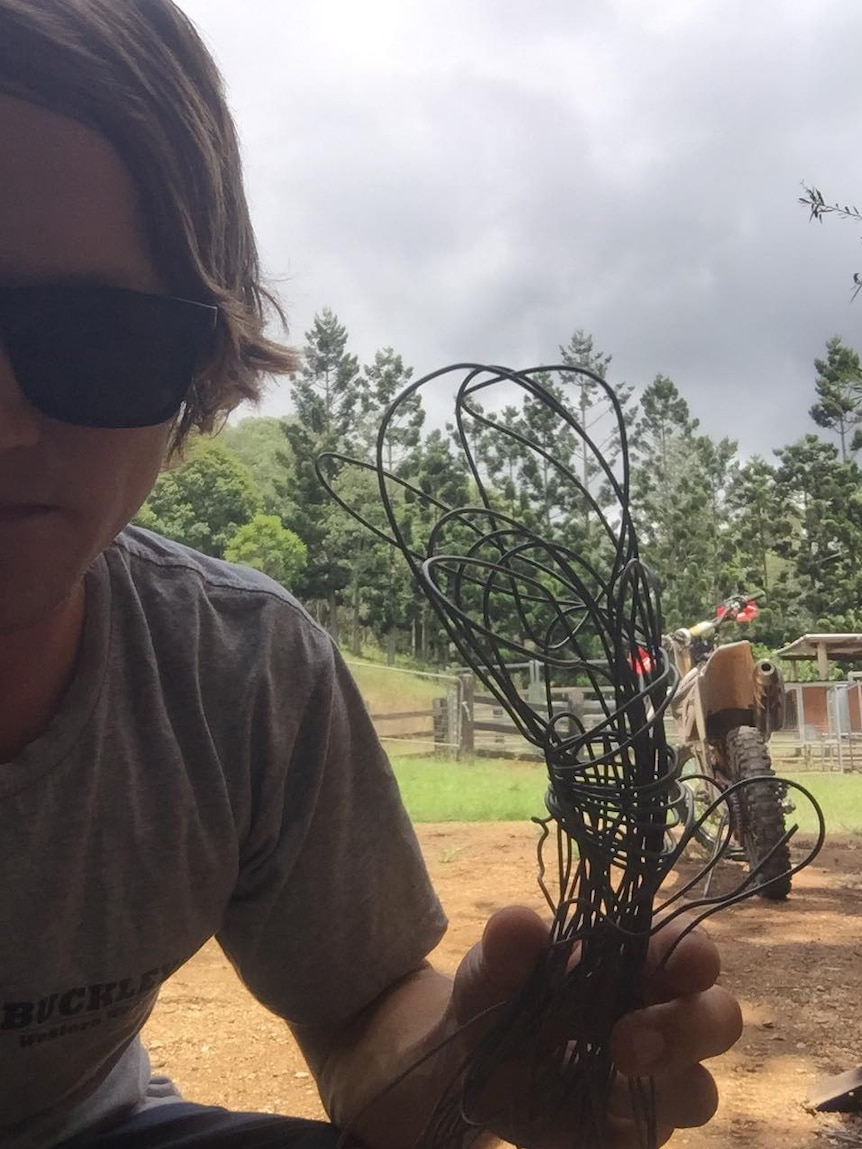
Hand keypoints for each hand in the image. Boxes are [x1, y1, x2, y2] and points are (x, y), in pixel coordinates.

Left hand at [449, 905, 741, 1147]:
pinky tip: (578, 1118)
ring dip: (667, 1087)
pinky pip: (645, 1140)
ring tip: (612, 1073)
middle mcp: (659, 1017)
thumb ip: (507, 946)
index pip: (689, 948)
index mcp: (637, 962)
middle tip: (626, 1039)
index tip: (688, 962)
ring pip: (699, 1091)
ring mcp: (652, 1082)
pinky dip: (622, 1132)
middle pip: (719, 1018)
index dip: (696, 951)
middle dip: (689, 1027)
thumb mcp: (493, 966)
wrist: (471, 1064)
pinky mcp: (628, 1130)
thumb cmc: (502, 995)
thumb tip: (518, 925)